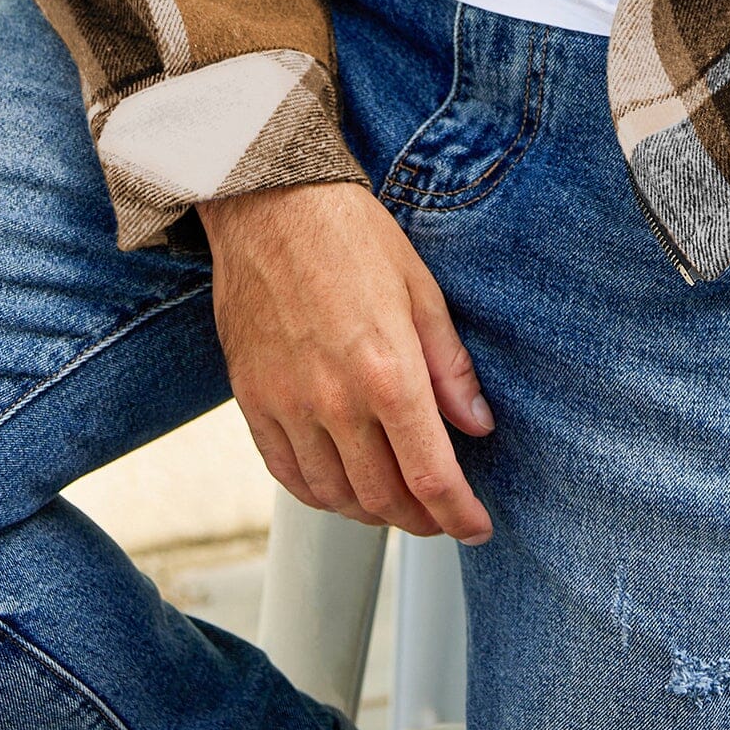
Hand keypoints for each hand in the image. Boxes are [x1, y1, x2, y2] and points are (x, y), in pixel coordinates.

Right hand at [201, 181, 493, 542]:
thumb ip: (450, 366)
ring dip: (371, 511)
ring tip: (395, 500)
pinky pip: (287, 475)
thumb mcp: (421, 289)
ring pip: (335, 496)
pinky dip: (319, 494)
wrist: (270, 202)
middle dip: (421, 518)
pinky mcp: (252, 400)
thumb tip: (477, 424)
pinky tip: (340, 485)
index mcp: (387, 371)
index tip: (476, 526)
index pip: (430, 476)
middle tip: (441, 514)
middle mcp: (335, 400)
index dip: (459, 514)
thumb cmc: (349, 234)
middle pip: (384, 498)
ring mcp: (288, 404)